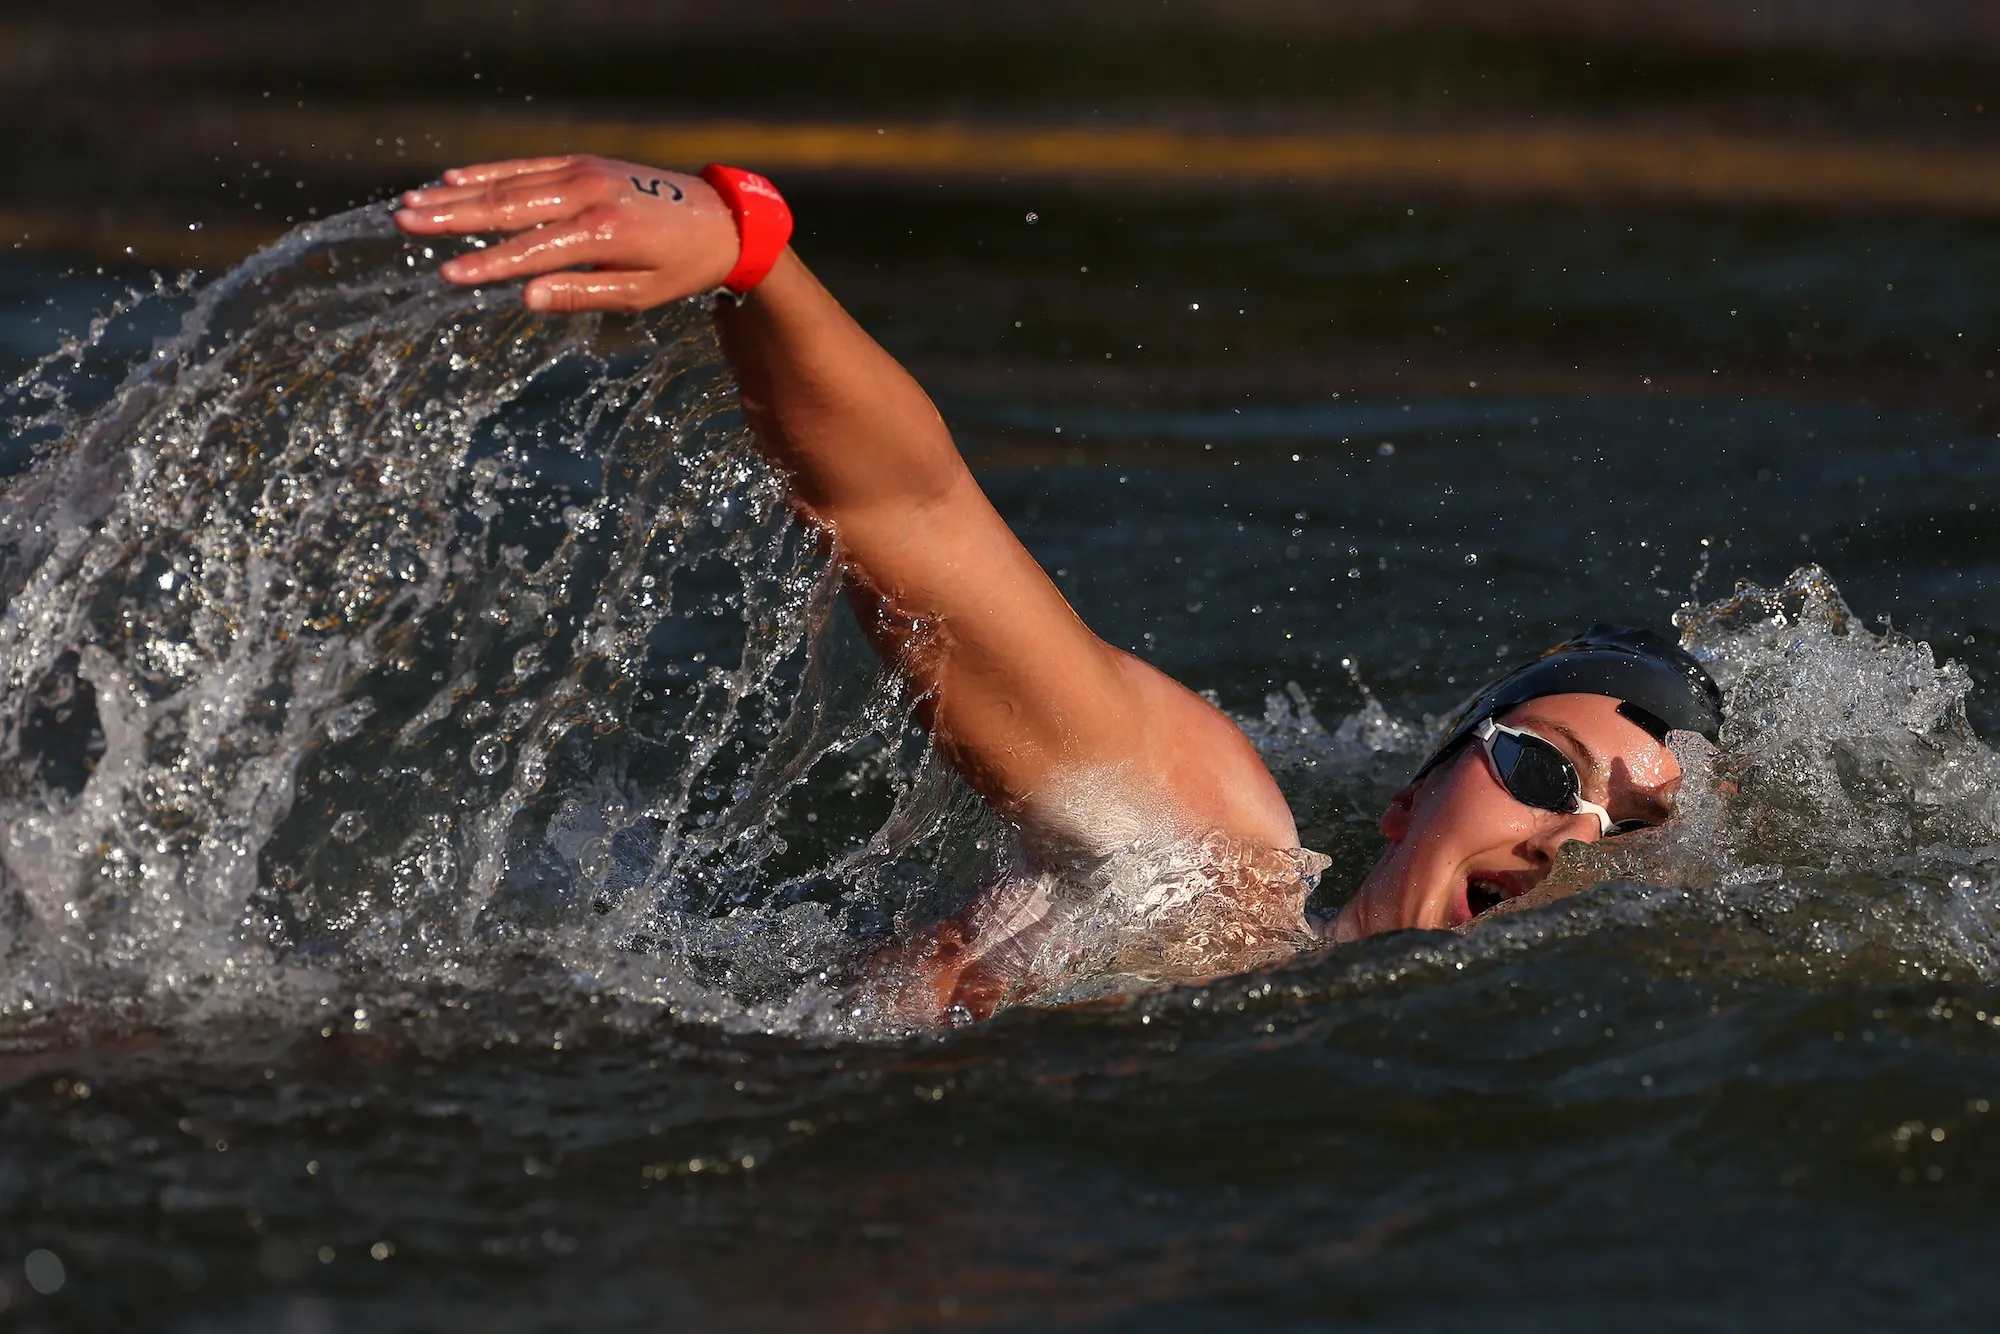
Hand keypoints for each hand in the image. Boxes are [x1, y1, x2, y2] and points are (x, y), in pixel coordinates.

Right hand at [393, 155, 742, 312]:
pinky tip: (453, 179)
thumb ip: (582, 294)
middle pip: (508, 207)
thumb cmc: (681, 267)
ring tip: (411, 203)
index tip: (445, 276)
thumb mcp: (641, 294)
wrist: (720, 218)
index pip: (531, 251)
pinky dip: (489, 172)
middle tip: (403, 222)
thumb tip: (526, 299)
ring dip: (458, 194)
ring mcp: (583, 172)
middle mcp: (588, 193)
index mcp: (603, 232)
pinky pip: (527, 166)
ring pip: (510, 183)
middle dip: (453, 217)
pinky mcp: (583, 163)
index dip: (486, 265)